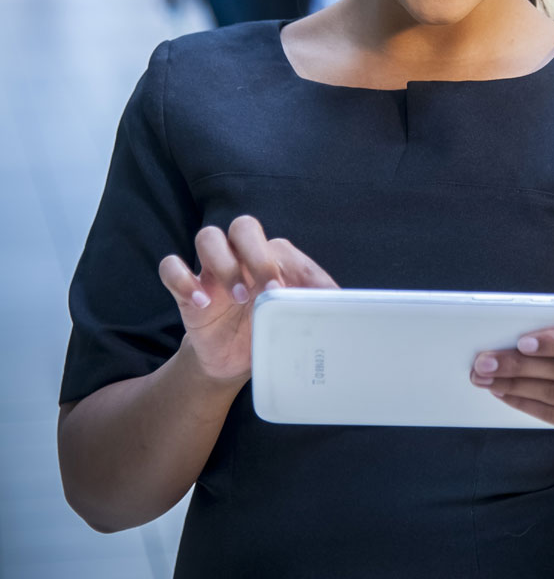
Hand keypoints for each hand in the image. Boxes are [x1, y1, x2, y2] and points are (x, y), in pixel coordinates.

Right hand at [158, 215, 337, 385]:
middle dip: (257, 254)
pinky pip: (172, 267)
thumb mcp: (294, 318)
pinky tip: (201, 302)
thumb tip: (347, 304)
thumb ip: (316, 304)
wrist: (234, 361)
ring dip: (224, 263)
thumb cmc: (269, 328)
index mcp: (270, 257)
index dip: (289, 266)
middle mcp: (240, 255)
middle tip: (269, 289)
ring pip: (208, 237)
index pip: (279, 245)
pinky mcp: (186, 290)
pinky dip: (184, 279)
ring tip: (238, 299)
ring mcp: (211, 270)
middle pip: (243, 226)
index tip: (296, 295)